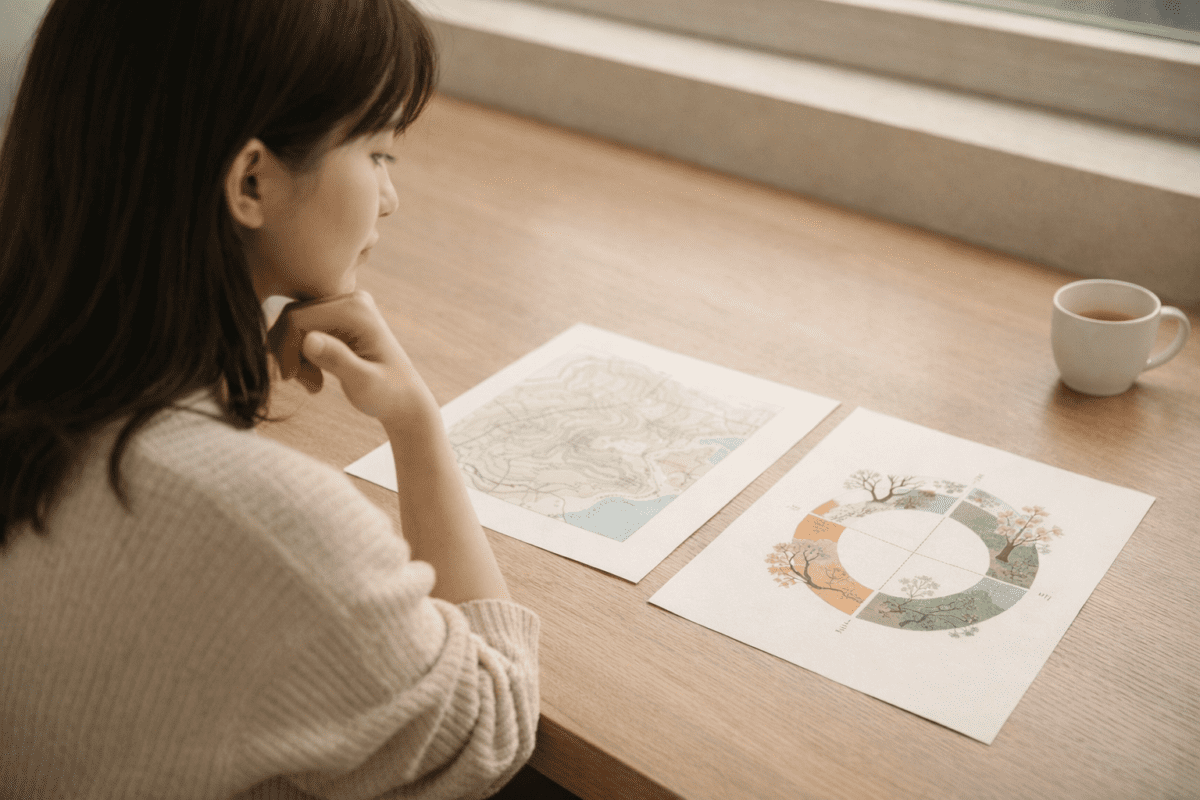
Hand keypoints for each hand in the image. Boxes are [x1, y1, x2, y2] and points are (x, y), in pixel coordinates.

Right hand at [267, 290, 433, 419]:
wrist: (403, 399)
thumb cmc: (388, 394)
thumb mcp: (364, 382)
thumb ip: (338, 360)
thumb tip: (308, 339)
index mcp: (356, 309)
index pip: (298, 317)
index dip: (286, 348)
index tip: (292, 378)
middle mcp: (349, 300)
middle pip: (292, 318)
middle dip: (289, 353)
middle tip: (305, 384)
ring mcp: (343, 308)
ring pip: (294, 326)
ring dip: (294, 357)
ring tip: (313, 384)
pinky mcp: (337, 320)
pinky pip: (302, 332)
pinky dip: (301, 356)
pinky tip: (315, 378)